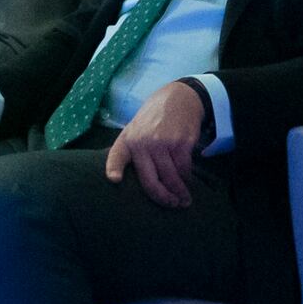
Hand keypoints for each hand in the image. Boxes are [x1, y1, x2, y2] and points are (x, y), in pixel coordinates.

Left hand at [103, 81, 206, 207]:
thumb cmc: (153, 120)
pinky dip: (187, 180)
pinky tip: (188, 183)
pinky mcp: (181, 143)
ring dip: (179, 193)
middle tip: (172, 205)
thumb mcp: (134, 130)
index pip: (117, 156)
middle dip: (163, 198)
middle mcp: (143, 143)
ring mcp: (163, 143)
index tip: (114, 180)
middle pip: (151, 180)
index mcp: (128, 141)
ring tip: (183, 200)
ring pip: (171, 178)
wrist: (178, 98)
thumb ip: (128, 153)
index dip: (114, 169)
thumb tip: (121, 180)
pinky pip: (184, 169)